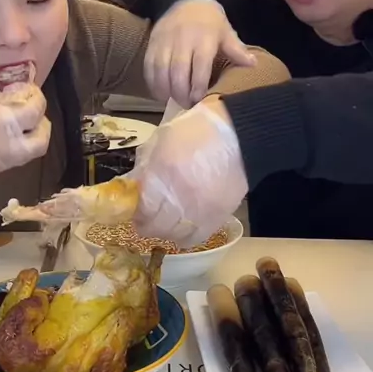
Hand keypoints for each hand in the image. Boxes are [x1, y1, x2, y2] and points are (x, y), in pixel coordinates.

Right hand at [0, 83, 50, 189]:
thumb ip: (1, 99)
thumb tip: (19, 96)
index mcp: (4, 123)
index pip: (36, 110)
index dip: (37, 97)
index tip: (29, 91)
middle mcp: (10, 147)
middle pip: (43, 139)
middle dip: (43, 124)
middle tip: (31, 111)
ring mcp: (2, 163)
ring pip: (31, 153)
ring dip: (31, 137)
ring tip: (17, 122)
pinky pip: (14, 160)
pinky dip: (17, 146)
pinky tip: (1, 136)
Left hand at [132, 97, 247, 244]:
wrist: (238, 136)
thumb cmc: (196, 132)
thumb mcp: (162, 139)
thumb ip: (146, 165)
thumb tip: (134, 187)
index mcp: (163, 172)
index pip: (142, 207)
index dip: (134, 212)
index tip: (134, 208)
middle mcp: (180, 195)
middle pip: (154, 226)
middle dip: (146, 224)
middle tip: (146, 218)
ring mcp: (200, 209)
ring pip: (173, 235)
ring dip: (164, 231)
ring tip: (164, 222)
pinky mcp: (217, 218)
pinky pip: (194, 239)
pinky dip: (184, 237)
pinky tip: (182, 227)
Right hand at [144, 0, 255, 108]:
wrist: (183, 0)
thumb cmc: (209, 21)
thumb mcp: (225, 32)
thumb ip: (237, 50)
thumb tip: (253, 65)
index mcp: (203, 39)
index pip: (200, 65)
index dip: (198, 85)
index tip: (199, 99)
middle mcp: (182, 40)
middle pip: (178, 70)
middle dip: (181, 92)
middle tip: (186, 105)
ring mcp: (165, 42)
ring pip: (161, 70)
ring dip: (165, 89)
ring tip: (172, 101)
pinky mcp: (152, 44)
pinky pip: (148, 66)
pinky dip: (152, 83)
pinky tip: (159, 93)